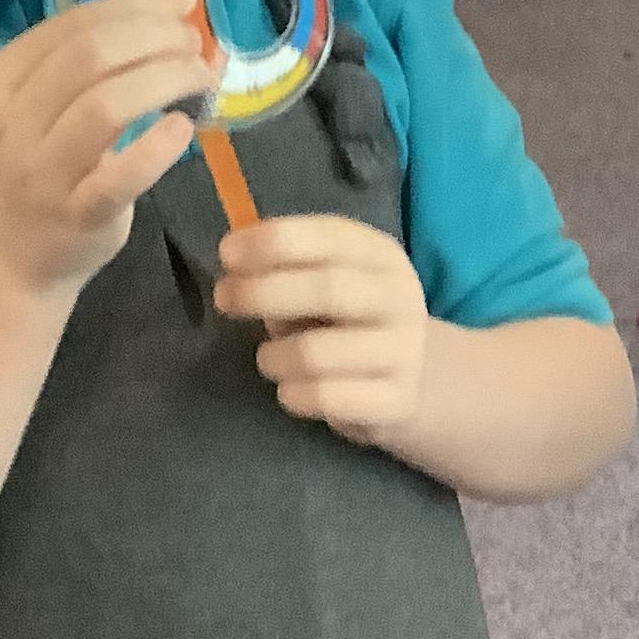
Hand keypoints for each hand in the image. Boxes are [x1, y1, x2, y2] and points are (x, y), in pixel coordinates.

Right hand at [0, 0, 208, 300]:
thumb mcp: (37, 106)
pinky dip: (157, 147)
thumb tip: (168, 8)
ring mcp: (43, 171)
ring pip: (105, 106)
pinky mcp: (77, 215)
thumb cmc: (36, 169)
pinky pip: (121, 176)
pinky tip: (184, 128)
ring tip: (201, 76)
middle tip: (194, 41)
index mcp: (3, 79)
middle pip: (90, 56)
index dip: (135, 3)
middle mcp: (14, 120)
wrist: (4, 257)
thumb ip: (87, 64)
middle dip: (154, 37)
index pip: (73, 24)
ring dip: (163, 80)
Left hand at [213, 213, 432, 448]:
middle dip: (262, 292)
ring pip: (316, 353)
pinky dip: (292, 395)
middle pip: (327, 289)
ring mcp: (404, 352)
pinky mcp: (396, 401)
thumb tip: (236, 269)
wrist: (413, 378)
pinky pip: (326, 398)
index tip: (227, 255)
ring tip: (269, 359)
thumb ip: (288, 269)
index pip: (326, 237)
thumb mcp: (327, 279)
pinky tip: (291, 390)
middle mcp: (399, 298)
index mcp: (380, 256)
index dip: (270, 243)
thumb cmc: (349, 319)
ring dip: (273, 356)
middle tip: (225, 301)